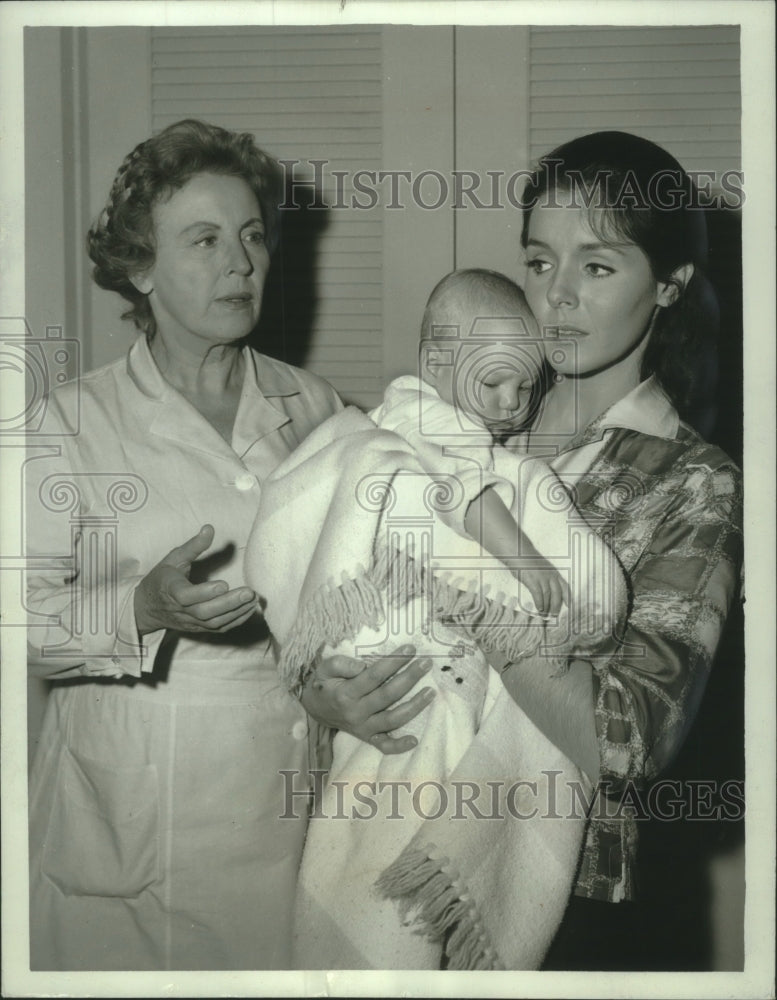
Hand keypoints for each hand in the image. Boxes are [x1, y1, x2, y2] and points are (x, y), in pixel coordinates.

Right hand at [134, 525, 257, 635]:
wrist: (147, 608)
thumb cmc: (162, 578)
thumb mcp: (173, 558)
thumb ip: (193, 546)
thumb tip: (210, 528)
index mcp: (171, 589)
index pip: (186, 596)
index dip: (204, 593)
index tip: (224, 584)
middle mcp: (180, 609)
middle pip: (204, 612)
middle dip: (229, 603)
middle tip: (249, 593)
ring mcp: (190, 622)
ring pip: (214, 622)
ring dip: (236, 612)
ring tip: (254, 599)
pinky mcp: (199, 628)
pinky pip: (218, 628)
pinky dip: (236, 621)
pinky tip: (250, 610)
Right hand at [300, 645, 434, 754]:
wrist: (314, 708)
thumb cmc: (323, 683)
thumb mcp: (325, 667)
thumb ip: (342, 664)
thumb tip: (364, 666)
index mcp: (345, 693)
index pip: (374, 676)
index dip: (393, 663)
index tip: (410, 649)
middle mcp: (356, 713)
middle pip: (388, 696)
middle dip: (409, 678)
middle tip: (426, 663)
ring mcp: (363, 728)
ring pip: (392, 720)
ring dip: (414, 707)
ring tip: (431, 692)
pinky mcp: (367, 737)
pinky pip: (384, 746)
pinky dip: (399, 746)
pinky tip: (415, 739)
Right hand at [511, 560, 569, 617]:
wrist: (519, 552)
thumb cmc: (528, 560)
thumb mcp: (542, 568)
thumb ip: (546, 578)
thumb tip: (545, 591)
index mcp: (554, 572)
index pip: (565, 586)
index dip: (568, 597)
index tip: (569, 606)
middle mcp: (550, 575)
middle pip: (557, 594)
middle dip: (556, 606)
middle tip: (554, 615)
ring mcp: (542, 578)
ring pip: (547, 596)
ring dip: (546, 607)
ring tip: (544, 615)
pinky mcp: (533, 580)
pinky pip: (538, 594)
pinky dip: (539, 603)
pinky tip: (539, 609)